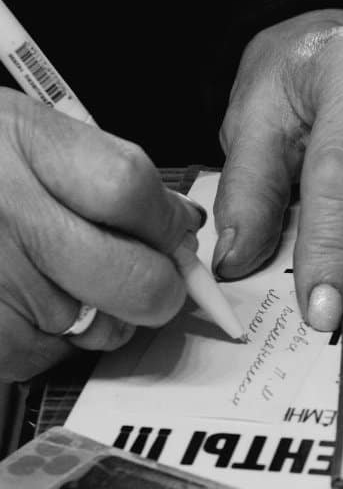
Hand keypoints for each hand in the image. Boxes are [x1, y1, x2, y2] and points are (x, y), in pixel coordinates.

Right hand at [0, 90, 202, 380]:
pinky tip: (9, 303)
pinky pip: (35, 357)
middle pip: (136, 282)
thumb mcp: (19, 130)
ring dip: (90, 317)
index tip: (167, 235)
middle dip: (150, 288)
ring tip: (41, 278)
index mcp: (20, 143)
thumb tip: (180, 224)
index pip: (135, 194)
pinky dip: (36, 342)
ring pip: (93, 329)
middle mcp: (2, 211)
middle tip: (134, 278)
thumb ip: (105, 170)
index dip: (166, 225)